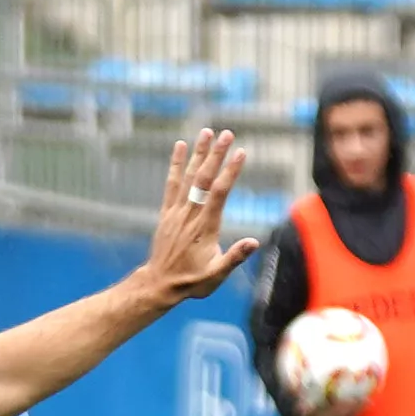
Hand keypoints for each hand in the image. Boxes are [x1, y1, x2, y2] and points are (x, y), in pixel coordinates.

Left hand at [139, 128, 263, 305]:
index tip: (240, 152)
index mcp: (205, 227)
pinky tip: (180, 146)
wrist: (160, 283)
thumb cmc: (191, 281)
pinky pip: (171, 184)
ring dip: (198, 153)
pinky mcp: (167, 212)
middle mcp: (190, 214)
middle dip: (216, 154)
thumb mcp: (216, 275)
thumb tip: (254, 243)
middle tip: (227, 133)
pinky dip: (175, 164)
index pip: (219, 193)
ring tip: (207, 132)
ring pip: (188, 177)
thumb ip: (234, 257)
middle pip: (203, 178)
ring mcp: (176, 211)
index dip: (230, 171)